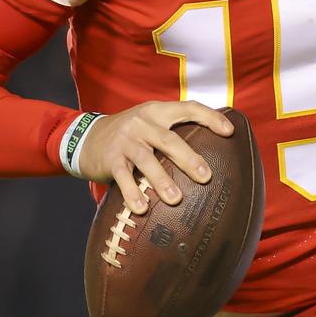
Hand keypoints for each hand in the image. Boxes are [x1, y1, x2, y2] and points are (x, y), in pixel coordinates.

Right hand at [75, 101, 233, 213]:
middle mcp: (142, 122)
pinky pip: (123, 176)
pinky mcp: (111, 158)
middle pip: (169, 139)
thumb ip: (172, 131)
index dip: (209, 117)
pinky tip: (141, 208)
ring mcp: (125, 140)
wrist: (86, 137)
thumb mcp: (149, 123)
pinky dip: (132, 193)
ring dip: (162, 180)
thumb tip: (211, 151)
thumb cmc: (129, 135)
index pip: (187, 108)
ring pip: (147, 159)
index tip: (229, 132)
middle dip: (188, 158)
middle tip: (206, 177)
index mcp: (156, 111)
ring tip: (175, 200)